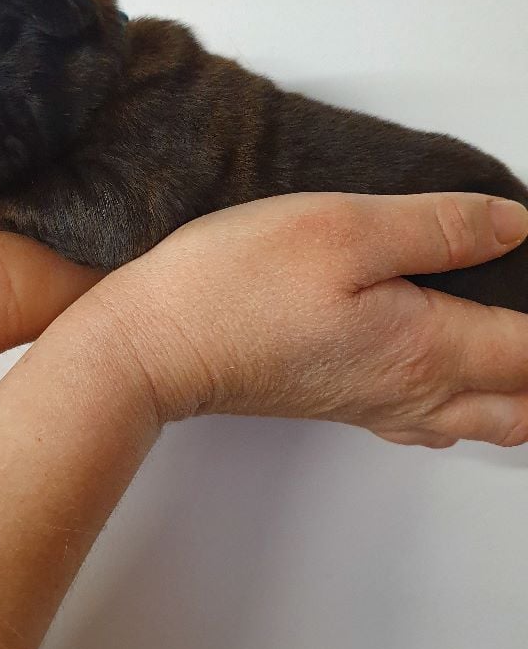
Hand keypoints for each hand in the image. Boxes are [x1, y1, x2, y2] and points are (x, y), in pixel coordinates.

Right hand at [94, 192, 527, 446]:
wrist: (157, 343)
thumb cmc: (236, 287)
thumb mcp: (343, 228)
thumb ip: (439, 228)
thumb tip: (513, 226)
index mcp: (427, 347)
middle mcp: (412, 390)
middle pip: (521, 403)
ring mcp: (376, 405)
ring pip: (483, 421)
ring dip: (519, 394)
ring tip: (521, 356)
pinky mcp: (341, 401)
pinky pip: (435, 422)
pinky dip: (471, 404)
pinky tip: (456, 375)